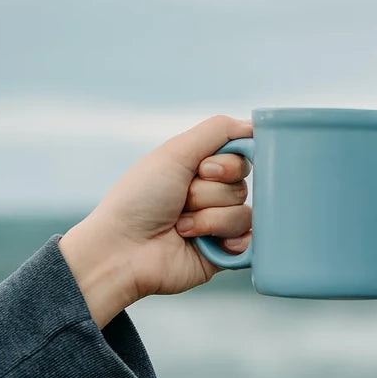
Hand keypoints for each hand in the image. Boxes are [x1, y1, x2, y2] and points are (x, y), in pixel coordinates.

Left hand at [58, 116, 253, 327]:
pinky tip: (204, 245)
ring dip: (208, 219)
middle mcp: (209, 195)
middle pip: (242, 184)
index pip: (239, 157)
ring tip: (181, 227)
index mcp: (198, 170)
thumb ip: (217, 131)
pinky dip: (227, 240)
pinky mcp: (222, 253)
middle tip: (182, 200)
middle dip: (210, 192)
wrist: (122, 250)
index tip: (204, 170)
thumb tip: (253, 125)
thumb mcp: (175, 153)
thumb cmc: (138, 199)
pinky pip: (248, 240)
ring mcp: (217, 225)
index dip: (228, 164)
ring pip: (244, 213)